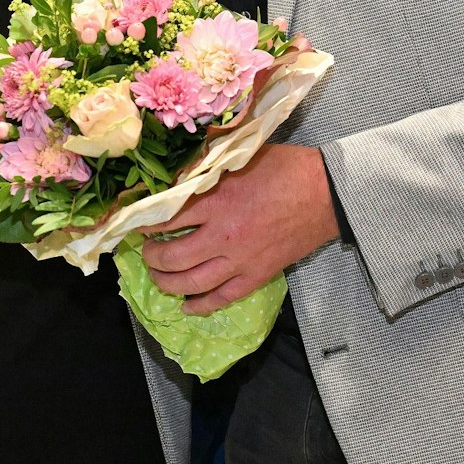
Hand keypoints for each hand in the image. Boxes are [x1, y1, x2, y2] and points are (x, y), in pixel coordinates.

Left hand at [138, 144, 338, 313]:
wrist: (326, 193)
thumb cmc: (286, 168)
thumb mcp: (241, 157)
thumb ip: (209, 168)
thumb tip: (178, 175)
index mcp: (216, 201)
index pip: (166, 218)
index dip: (145, 223)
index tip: (136, 223)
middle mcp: (222, 235)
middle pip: (173, 257)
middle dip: (151, 257)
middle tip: (146, 251)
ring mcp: (240, 260)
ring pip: (191, 283)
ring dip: (167, 283)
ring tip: (159, 276)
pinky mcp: (256, 275)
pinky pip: (222, 298)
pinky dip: (201, 305)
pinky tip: (187, 306)